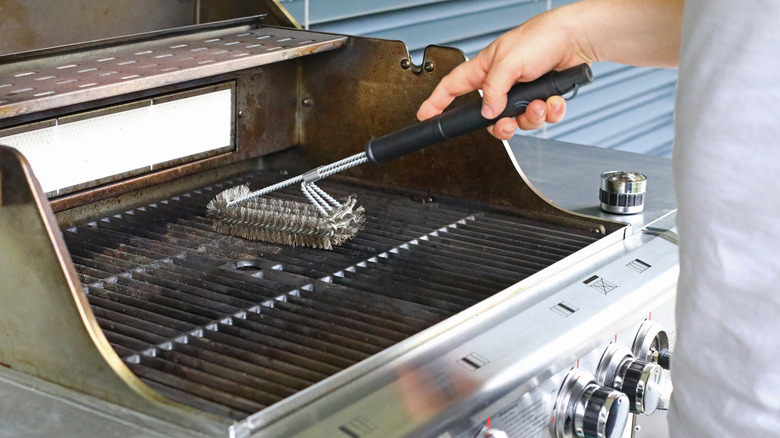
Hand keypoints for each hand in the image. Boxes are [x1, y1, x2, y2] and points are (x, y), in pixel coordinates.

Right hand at [416, 7, 593, 139]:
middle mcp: (502, 83)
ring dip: (531, 116)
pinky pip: (541, 117)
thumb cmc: (541, 38)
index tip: (425, 115)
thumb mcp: (508, 62)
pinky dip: (550, 112)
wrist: (577, 39)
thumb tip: (488, 112)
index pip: (453, 88)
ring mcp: (522, 92)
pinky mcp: (541, 98)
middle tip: (509, 123)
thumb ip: (493, 90)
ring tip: (540, 104)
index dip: (437, 102)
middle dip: (503, 126)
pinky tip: (554, 100)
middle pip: (490, 117)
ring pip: (518, 120)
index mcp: (485, 69)